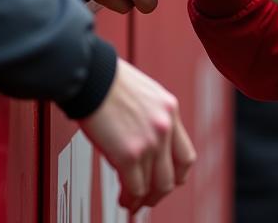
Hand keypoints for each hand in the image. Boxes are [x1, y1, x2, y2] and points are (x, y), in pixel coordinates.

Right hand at [81, 58, 194, 213]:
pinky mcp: (129, 154)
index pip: (185, 154)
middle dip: (159, 192)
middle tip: (148, 198)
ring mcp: (150, 142)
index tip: (166, 180)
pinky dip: (129, 198)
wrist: (92, 76)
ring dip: (142, 199)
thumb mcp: (145, 94)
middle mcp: (165, 127)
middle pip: (173, 176)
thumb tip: (146, 141)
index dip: (177, 174)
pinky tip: (123, 198)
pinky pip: (135, 188)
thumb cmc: (109, 81)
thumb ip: (152, 117)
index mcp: (170, 110)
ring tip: (132, 202)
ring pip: (154, 187)